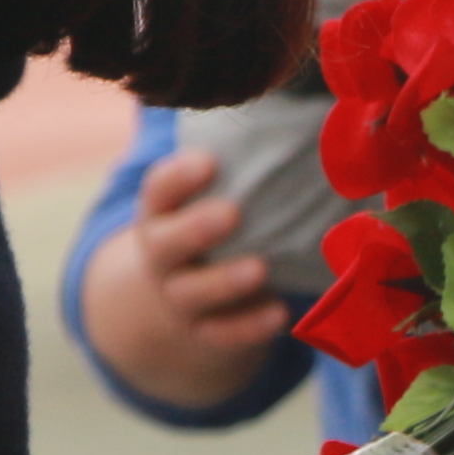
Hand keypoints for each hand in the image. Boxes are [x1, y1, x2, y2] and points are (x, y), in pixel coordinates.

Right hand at [77, 149, 293, 413]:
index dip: (178, 177)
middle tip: (232, 214)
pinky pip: (222, 334)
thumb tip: (295, 119)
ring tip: (259, 269)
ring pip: (191, 294)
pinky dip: (249, 327)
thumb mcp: (209, 200)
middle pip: (165, 245)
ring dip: (224, 282)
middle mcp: (162, 257)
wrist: (183, 302)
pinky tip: (279, 313)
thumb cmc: (211, 229)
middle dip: (195, 229)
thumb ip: (238, 170)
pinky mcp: (203, 333)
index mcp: (160, 214)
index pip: (158, 191)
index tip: (210, 161)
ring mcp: (179, 298)